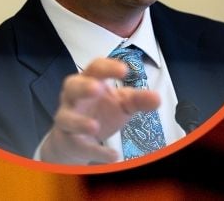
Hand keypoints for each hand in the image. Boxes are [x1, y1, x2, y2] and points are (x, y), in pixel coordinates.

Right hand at [37, 58, 160, 164]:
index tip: (125, 70)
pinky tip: (112, 156)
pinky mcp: (67, 140)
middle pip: (71, 86)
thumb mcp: (123, 103)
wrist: (77, 139)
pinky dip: (95, 150)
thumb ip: (139, 99)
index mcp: (90, 81)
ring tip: (96, 127)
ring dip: (79, 122)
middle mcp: (73, 98)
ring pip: (65, 118)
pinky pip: (78, 145)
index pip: (95, 68)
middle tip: (97, 88)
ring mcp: (67, 119)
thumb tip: (158, 99)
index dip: (108, 67)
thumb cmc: (101, 111)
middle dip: (83, 87)